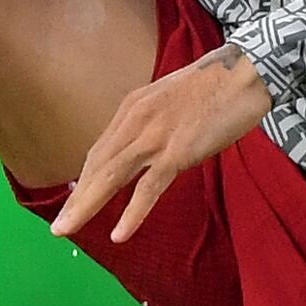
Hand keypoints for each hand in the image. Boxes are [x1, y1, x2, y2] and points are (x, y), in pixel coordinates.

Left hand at [49, 41, 272, 247]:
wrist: (246, 72)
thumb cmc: (216, 86)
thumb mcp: (171, 99)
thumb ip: (155, 121)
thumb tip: (148, 146)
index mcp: (133, 107)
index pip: (101, 150)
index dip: (86, 178)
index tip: (76, 199)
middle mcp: (136, 120)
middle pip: (98, 166)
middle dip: (76, 197)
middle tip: (59, 226)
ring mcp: (155, 136)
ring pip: (111, 177)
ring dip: (86, 206)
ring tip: (67, 230)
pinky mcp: (177, 151)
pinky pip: (149, 188)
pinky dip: (132, 213)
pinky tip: (118, 234)